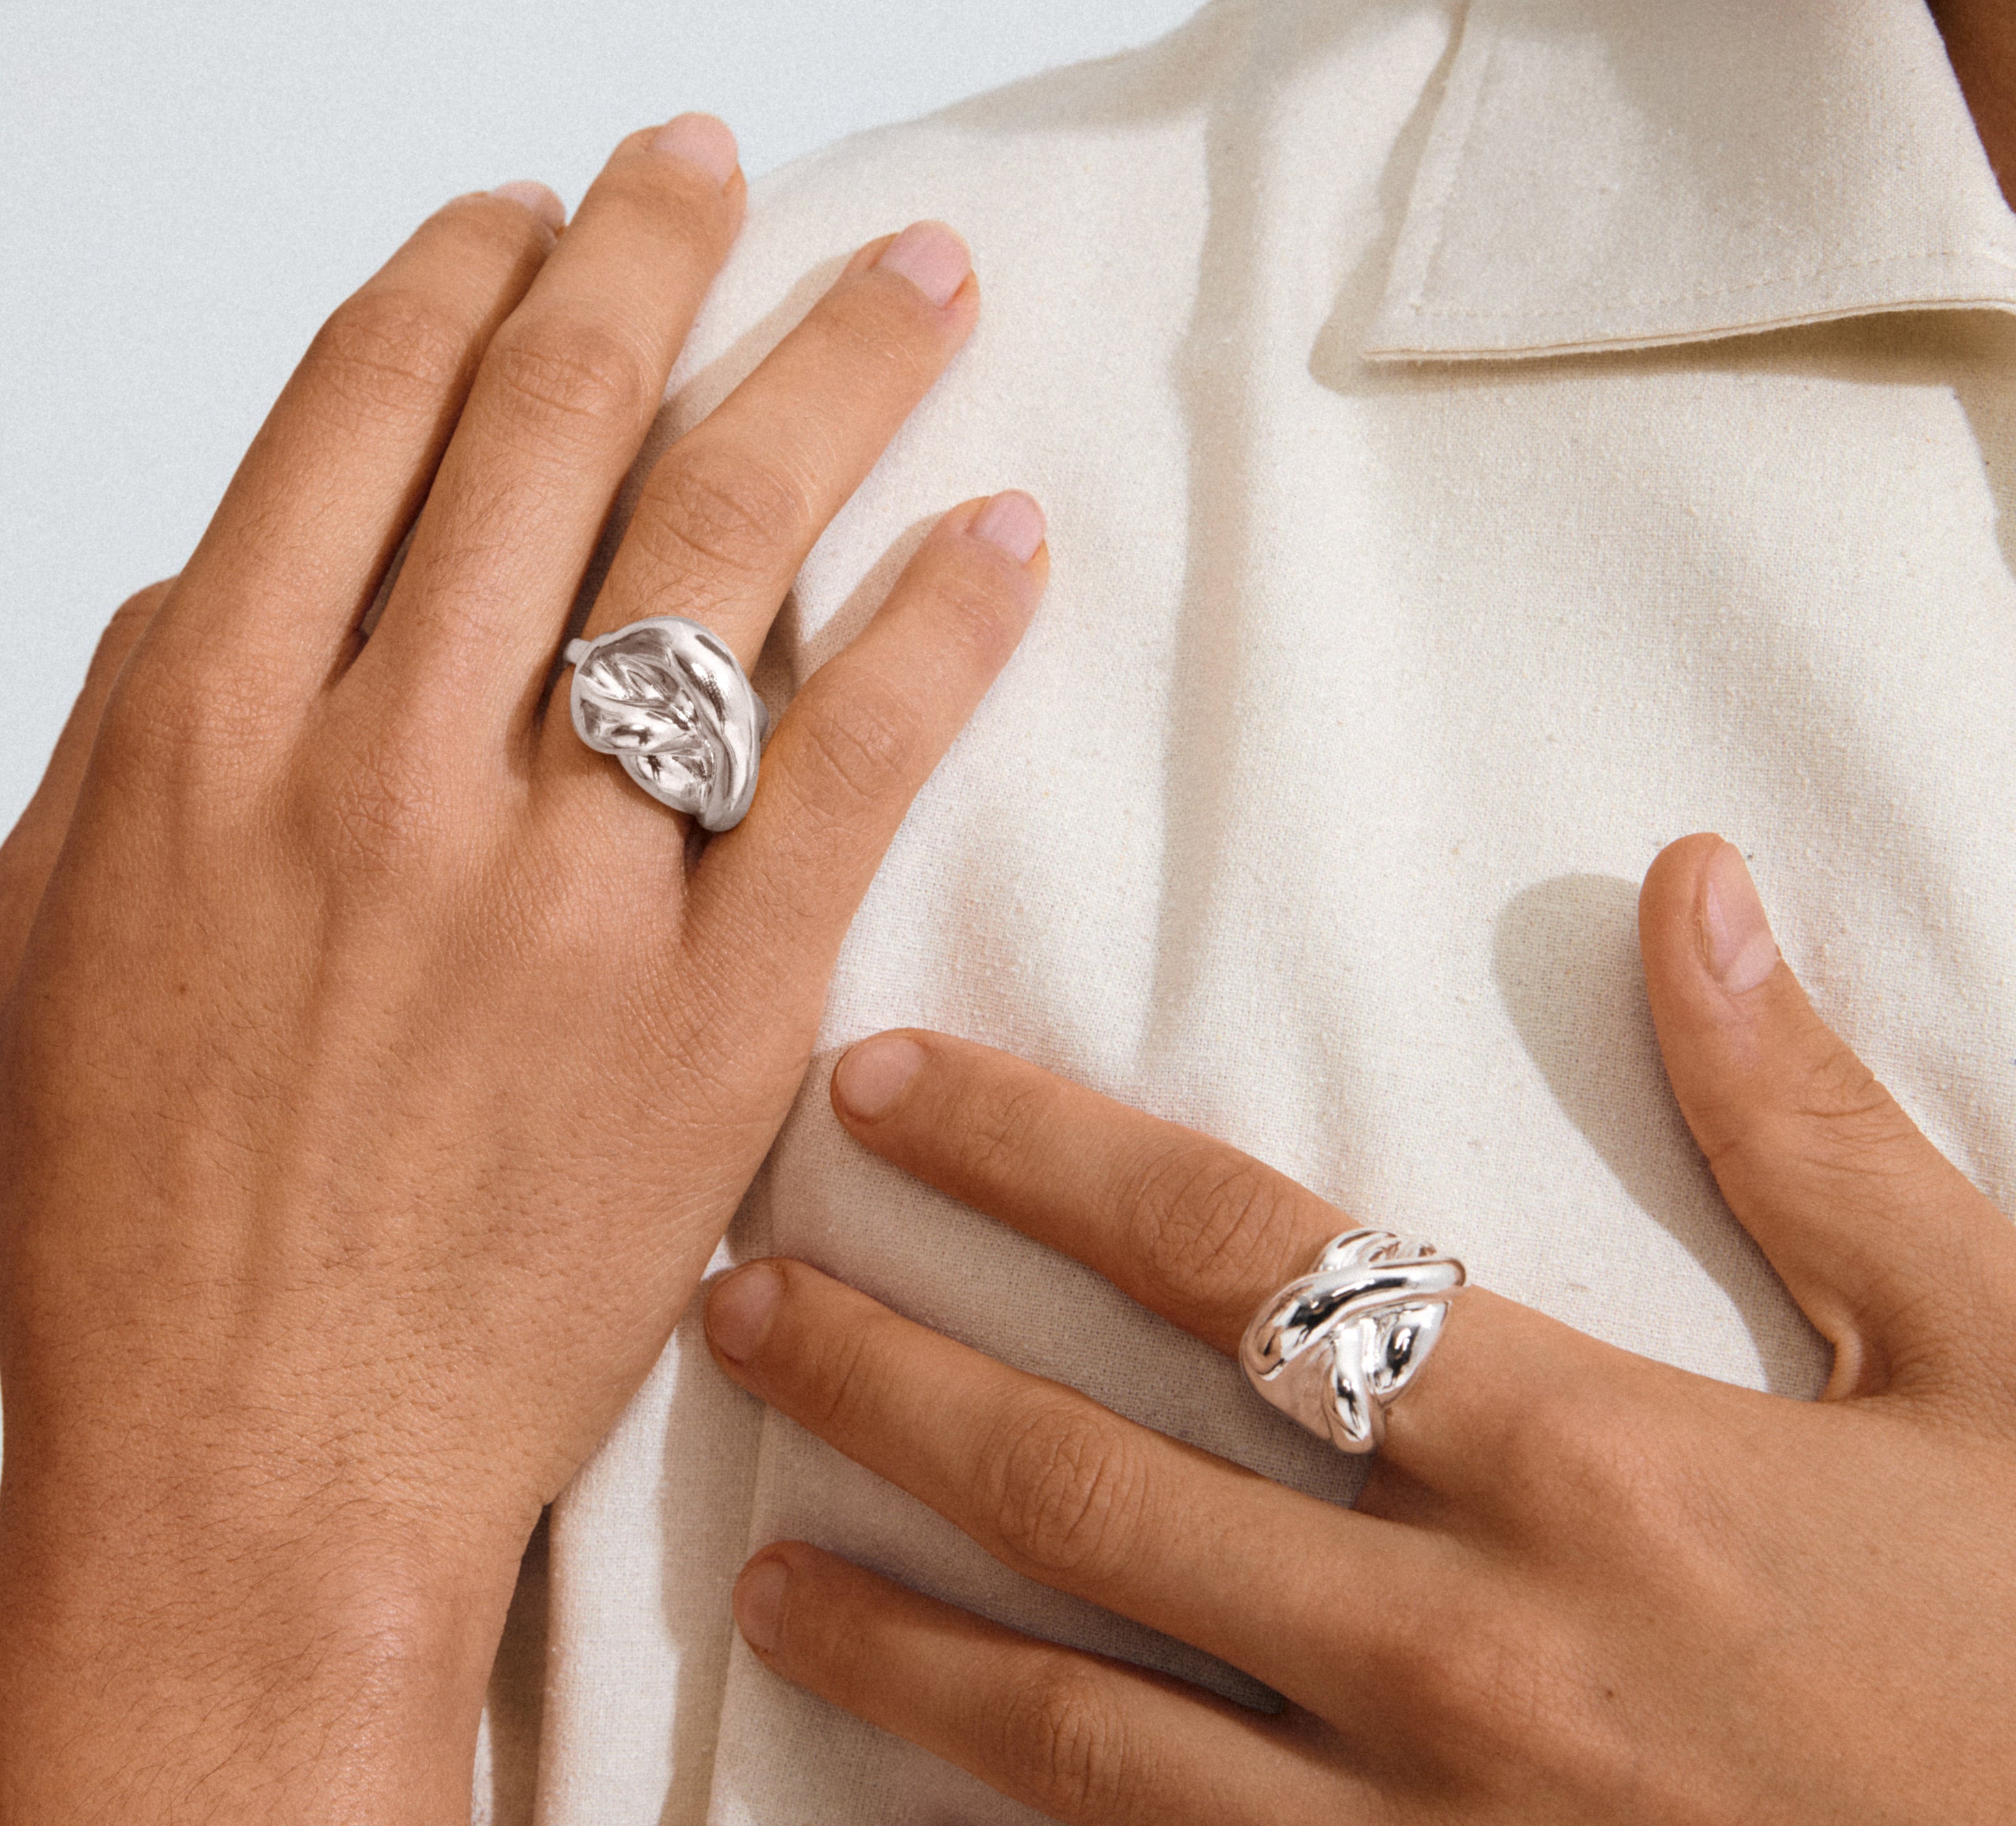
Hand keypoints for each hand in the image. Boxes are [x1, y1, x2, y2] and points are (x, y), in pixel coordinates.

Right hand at [0, 117, 1049, 1821]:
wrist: (246, 1483)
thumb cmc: (128, 1214)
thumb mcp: (47, 927)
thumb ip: (135, 708)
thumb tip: (245, 548)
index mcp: (205, 724)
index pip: (357, 406)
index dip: (459, 272)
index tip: (530, 211)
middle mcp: (382, 765)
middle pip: (548, 420)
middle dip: (646, 252)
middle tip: (713, 165)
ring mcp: (557, 885)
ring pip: (722, 548)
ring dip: (833, 374)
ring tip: (919, 270)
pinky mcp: (712, 1011)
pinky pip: (853, 764)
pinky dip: (942, 621)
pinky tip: (1002, 519)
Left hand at [704, 834, 2015, 1822]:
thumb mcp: (1996, 1368)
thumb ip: (1816, 1134)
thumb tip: (1696, 886)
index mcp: (1578, 1455)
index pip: (1225, 1249)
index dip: (1026, 1152)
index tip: (874, 1083)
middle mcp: (1461, 1647)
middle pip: (1093, 1481)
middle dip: (888, 1381)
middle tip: (729, 1305)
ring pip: (1088, 1732)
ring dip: (903, 1644)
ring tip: (761, 1571)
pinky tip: (923, 1817)